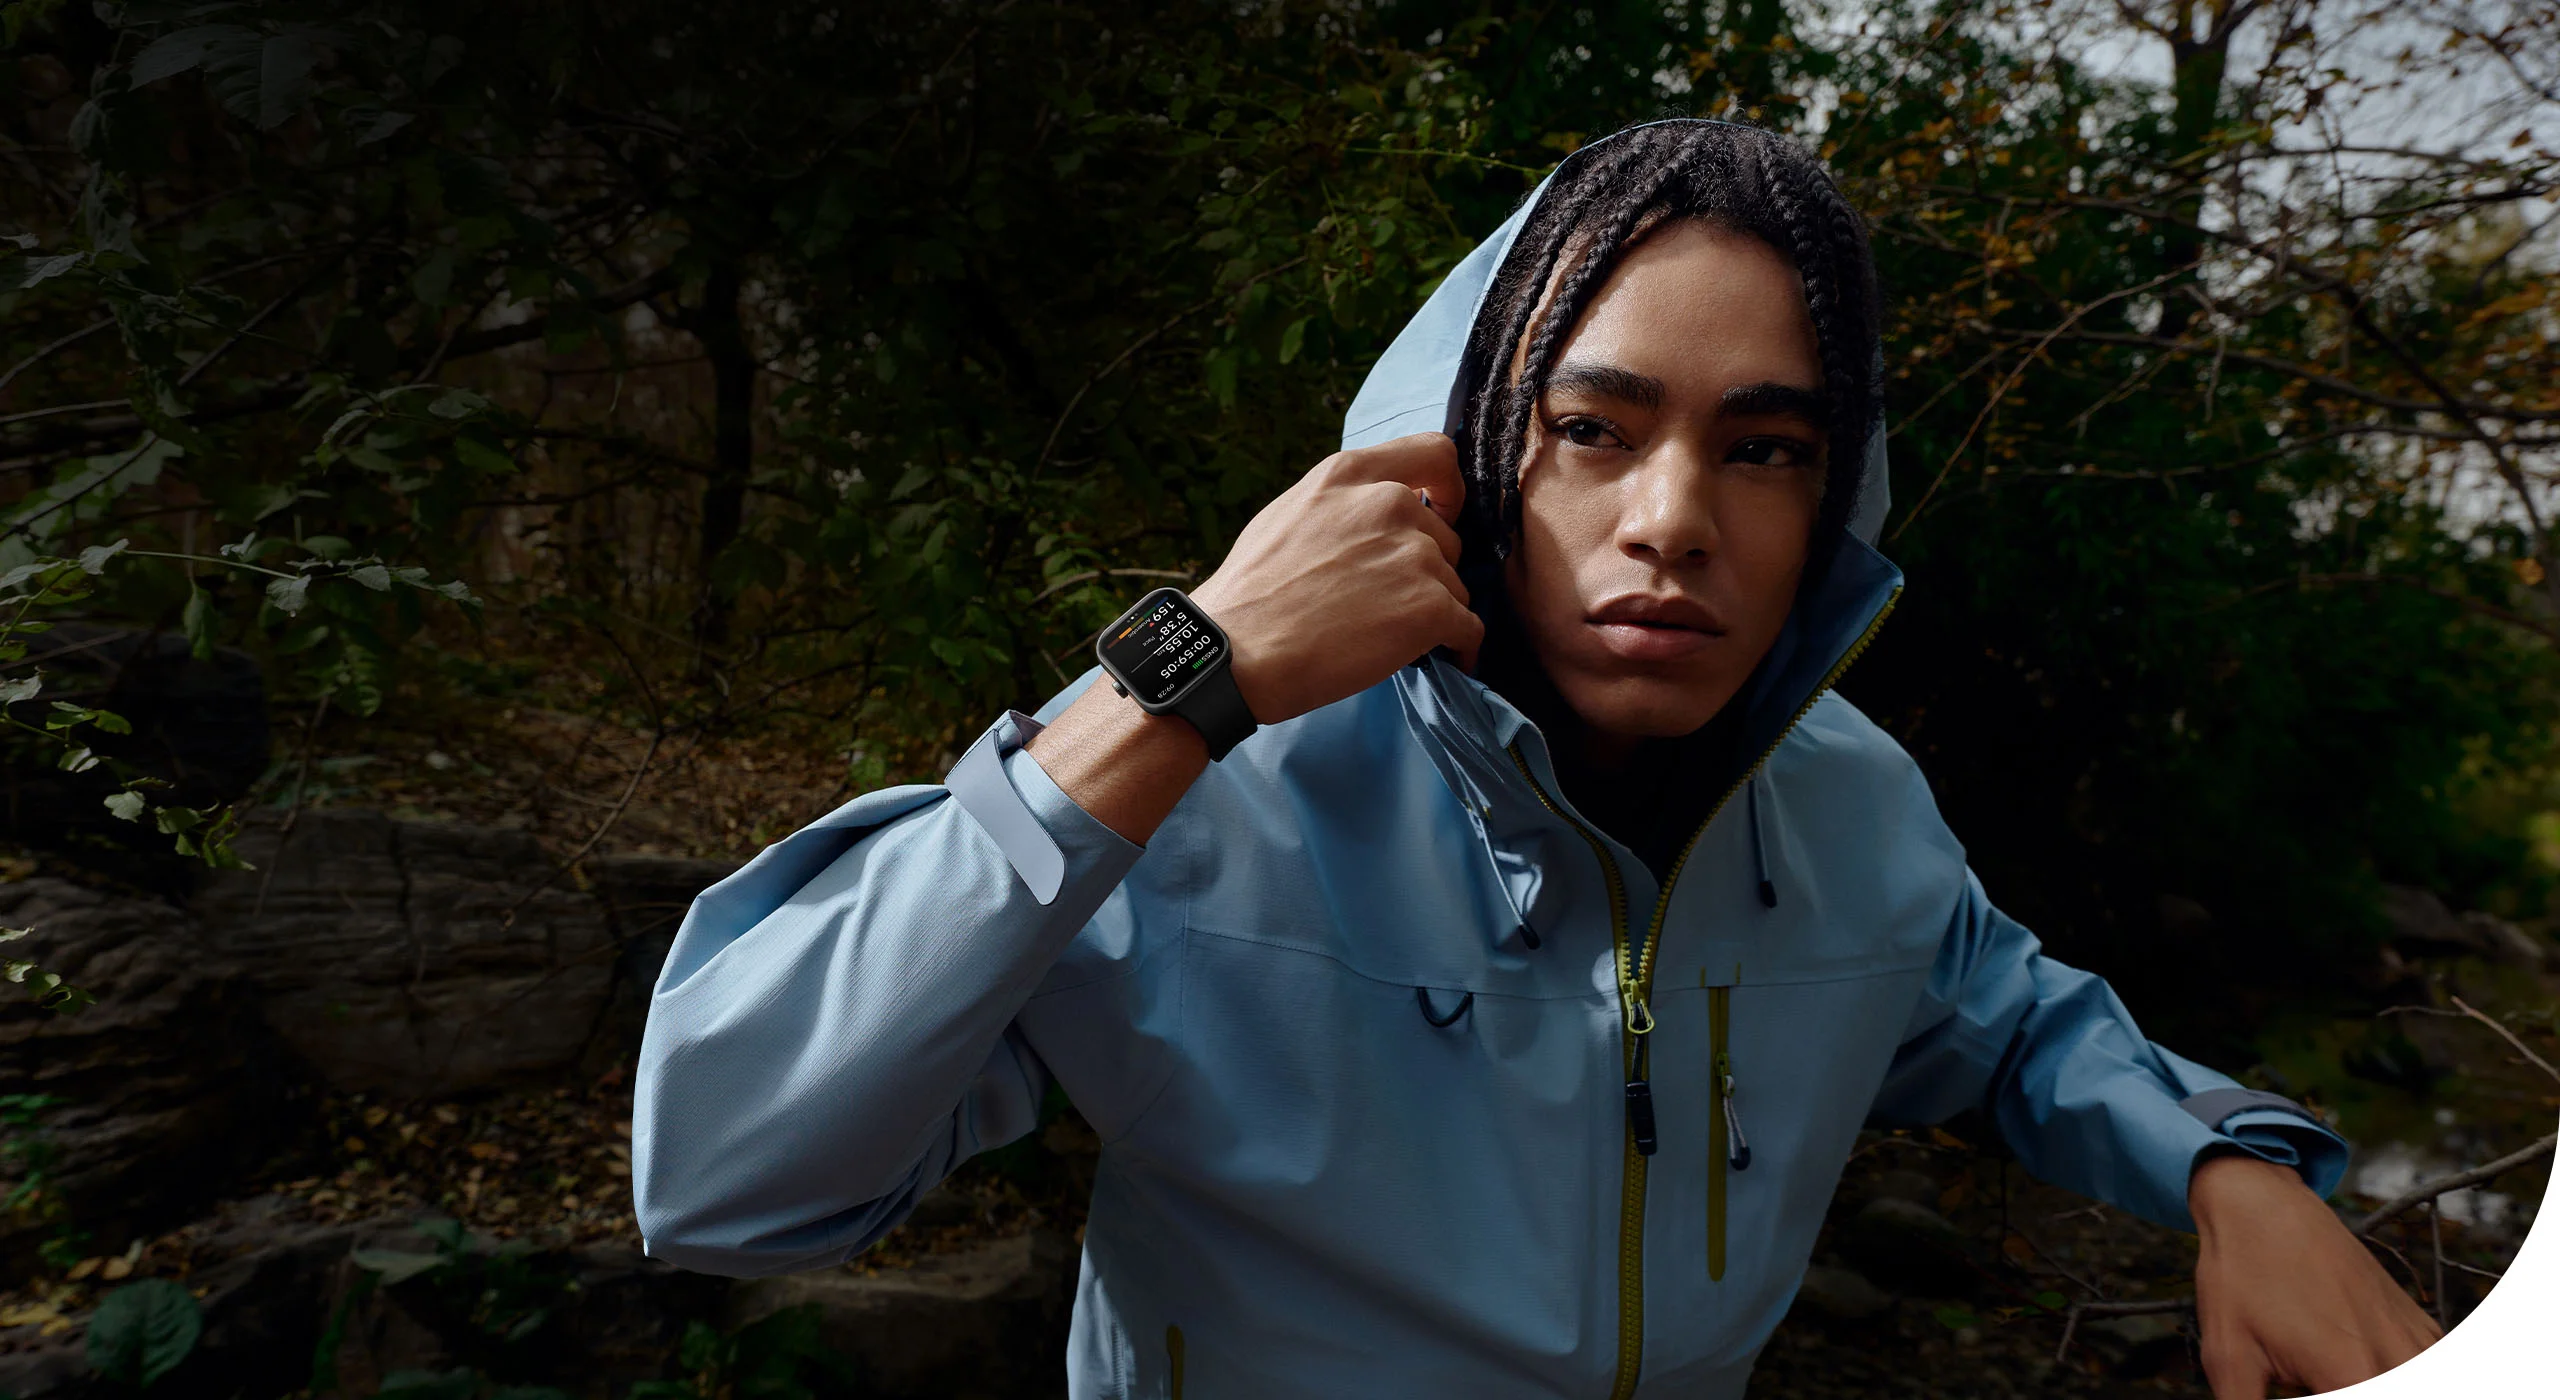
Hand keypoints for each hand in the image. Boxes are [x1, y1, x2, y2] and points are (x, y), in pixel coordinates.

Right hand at [1189, 432, 1483, 724]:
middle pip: (1446, 536)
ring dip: (1434, 611)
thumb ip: (1340, 504)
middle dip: (1428, 570)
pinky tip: (1445, 659)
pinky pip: (1469, 628)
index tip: (1441, 513)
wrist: (1236, 654)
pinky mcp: (1429, 607)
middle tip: (1387, 603)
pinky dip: (1460, 646)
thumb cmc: (1250, 595)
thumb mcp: (1288, 515)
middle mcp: (1388, 504)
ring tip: (1388, 637)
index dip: (1449, 488)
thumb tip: (1370, 516)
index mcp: (1349, 476)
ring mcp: (1413, 554)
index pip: (1435, 453)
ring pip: (1456, 585)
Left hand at [2189, 1152, 2441, 1396]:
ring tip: (2332, 1373)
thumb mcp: (2229, 1357)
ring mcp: (2416, 1338)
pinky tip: (2364, 1369)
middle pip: (2403, 1396)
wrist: (2262, 1204)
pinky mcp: (2418, 1324)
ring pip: (2424, 1378)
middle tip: (2316, 1381)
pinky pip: (2433, 1363)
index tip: (2301, 1390)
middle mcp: (2397, 1357)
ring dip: (2375, 1382)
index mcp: (2351, 1371)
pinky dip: (2406, 1371)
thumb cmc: (2241, 1274)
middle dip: (2351, 1390)